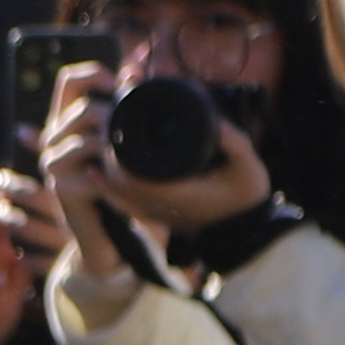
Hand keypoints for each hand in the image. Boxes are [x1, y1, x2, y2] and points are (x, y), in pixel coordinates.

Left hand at [39, 68, 277, 235]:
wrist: (241, 233)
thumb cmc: (245, 200)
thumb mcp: (248, 169)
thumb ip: (236, 145)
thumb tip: (219, 125)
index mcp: (174, 192)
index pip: (129, 170)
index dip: (117, 143)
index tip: (117, 115)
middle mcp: (155, 204)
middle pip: (114, 173)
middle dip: (108, 142)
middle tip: (109, 111)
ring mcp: (150, 211)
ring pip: (113, 186)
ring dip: (105, 160)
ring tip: (103, 132)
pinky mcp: (150, 213)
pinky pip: (119, 199)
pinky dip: (106, 182)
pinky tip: (95, 166)